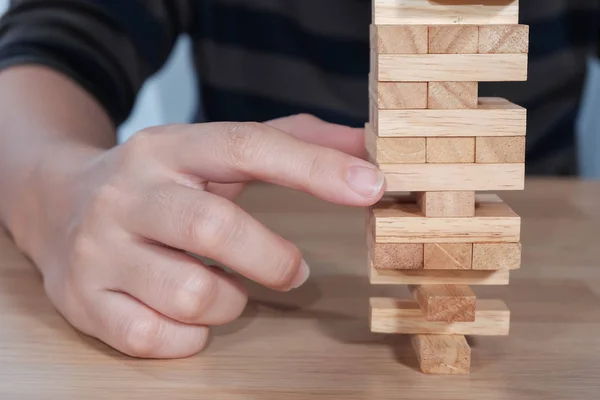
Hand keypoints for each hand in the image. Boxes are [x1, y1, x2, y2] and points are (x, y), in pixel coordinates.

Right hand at [22, 114, 383, 358]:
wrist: (56, 204)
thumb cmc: (160, 181)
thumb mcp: (211, 150)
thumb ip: (289, 143)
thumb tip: (362, 146)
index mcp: (169, 147)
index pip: (247, 145)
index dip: (314, 168)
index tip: (371, 186)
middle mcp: (127, 192)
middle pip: (214, 228)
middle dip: (271, 260)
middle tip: (293, 271)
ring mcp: (99, 248)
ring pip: (191, 294)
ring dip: (230, 301)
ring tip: (225, 287)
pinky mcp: (82, 299)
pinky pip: (155, 337)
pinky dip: (190, 334)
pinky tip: (188, 314)